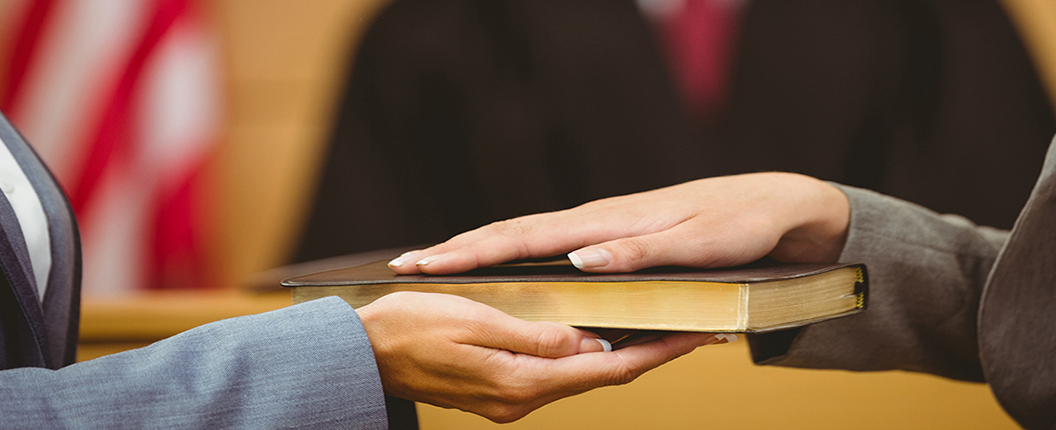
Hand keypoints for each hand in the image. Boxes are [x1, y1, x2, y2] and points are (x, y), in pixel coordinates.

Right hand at [356, 292, 715, 421]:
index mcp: (521, 382)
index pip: (608, 370)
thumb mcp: (474, 321)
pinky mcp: (499, 390)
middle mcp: (521, 398)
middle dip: (649, 353)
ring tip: (657, 328)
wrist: (360, 354)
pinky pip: (555, 373)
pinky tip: (597, 338)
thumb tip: (591, 344)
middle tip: (690, 328)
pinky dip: (585, 357)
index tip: (695, 336)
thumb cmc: (408, 329)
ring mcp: (510, 398)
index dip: (656, 353)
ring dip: (619, 355)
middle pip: (602, 376)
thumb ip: (536, 335)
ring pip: (581, 375)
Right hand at [387, 172, 848, 274]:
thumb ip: (636, 253)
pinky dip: (513, 252)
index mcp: (607, 223)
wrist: (771, 204)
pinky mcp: (611, 235)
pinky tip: (502, 264)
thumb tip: (581, 259)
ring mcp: (601, 227)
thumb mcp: (694, 244)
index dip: (474, 251)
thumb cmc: (736, 226)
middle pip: (513, 233)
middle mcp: (596, 222)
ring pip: (526, 238)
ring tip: (435, 265)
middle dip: (458, 249)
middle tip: (408, 264)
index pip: (526, 237)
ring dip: (480, 251)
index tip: (427, 261)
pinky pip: (547, 244)